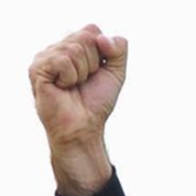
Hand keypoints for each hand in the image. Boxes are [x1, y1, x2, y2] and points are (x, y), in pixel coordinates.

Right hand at [29, 24, 127, 195]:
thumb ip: (118, 49)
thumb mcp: (116, 72)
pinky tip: (63, 87)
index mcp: (74, 46)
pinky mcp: (37, 68)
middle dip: (94, 64)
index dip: (103, 52)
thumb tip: (101, 37)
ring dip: (83, 72)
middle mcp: (58, 48)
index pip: (93, 30)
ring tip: (74, 85)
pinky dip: (70, 77)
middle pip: (86, 38)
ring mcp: (45, 57)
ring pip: (75, 49)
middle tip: (84, 81)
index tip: (98, 71)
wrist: (84, 126)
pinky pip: (63, 60)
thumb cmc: (96, 101)